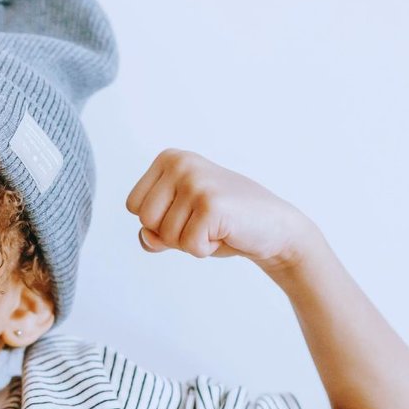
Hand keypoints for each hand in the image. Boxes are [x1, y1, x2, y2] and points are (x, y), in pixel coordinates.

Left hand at [124, 149, 313, 270]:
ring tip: (216, 226)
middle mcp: (180, 163)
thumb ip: (153, 232)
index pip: (134, 206)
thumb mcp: (180, 225)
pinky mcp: (212, 204)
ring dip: (192, 242)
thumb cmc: (223, 224)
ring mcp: (196, 181)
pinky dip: (206, 249)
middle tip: (204, 222)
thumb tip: (146, 237)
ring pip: (166, 236)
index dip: (159, 222)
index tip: (189, 213)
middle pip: (145, 220)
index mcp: (169, 159)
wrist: (274, 228)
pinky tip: (225, 232)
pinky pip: (190, 246)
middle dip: (173, 233)